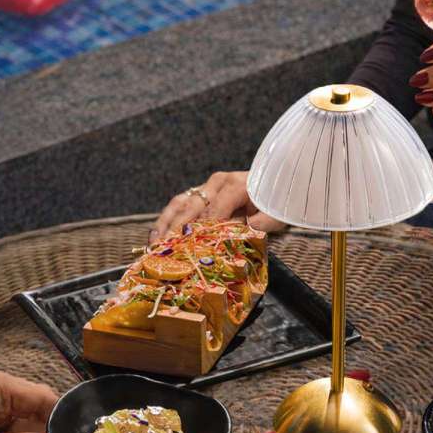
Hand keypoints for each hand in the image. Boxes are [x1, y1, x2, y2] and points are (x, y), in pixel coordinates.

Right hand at [150, 171, 285, 243]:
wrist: (277, 182)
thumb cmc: (276, 201)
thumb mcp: (274, 214)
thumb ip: (259, 224)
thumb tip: (238, 236)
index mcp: (236, 185)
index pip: (215, 211)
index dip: (202, 231)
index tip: (190, 250)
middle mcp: (218, 182)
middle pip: (193, 207)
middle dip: (177, 230)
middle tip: (164, 251)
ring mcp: (207, 185)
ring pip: (180, 204)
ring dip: (166, 225)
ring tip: (154, 246)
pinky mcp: (200, 192)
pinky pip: (179, 204)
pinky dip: (166, 219)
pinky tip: (156, 235)